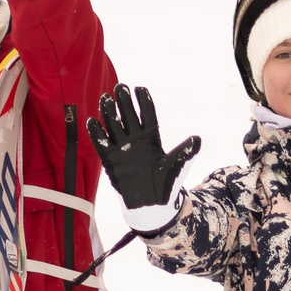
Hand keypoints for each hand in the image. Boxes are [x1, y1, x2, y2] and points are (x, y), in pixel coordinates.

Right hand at [86, 85, 200, 213]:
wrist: (150, 202)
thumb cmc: (165, 183)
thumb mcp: (176, 165)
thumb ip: (184, 151)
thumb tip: (197, 139)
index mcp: (152, 137)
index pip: (147, 114)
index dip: (143, 101)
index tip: (140, 88)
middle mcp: (136, 139)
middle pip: (128, 115)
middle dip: (124, 101)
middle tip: (120, 87)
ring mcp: (122, 148)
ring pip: (114, 125)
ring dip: (109, 112)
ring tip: (105, 99)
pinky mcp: (110, 159)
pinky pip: (101, 143)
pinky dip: (96, 133)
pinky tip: (93, 121)